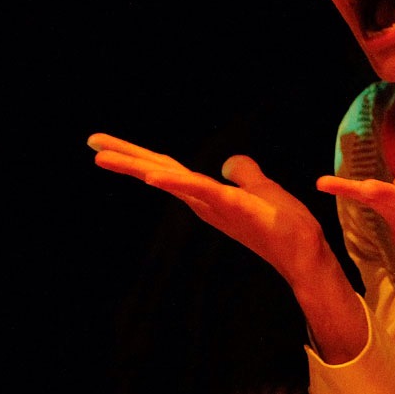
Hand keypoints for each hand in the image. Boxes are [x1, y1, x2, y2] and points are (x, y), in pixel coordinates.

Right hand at [89, 134, 369, 360]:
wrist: (303, 251)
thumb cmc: (283, 223)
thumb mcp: (260, 188)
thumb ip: (244, 173)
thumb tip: (230, 162)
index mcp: (203, 195)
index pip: (164, 169)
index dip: (137, 156)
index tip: (106, 146)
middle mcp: (200, 201)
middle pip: (156, 171)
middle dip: (124, 157)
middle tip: (91, 142)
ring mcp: (212, 204)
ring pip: (167, 179)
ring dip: (135, 167)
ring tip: (103, 157)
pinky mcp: (231, 205)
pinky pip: (198, 190)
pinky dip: (174, 182)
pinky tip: (152, 175)